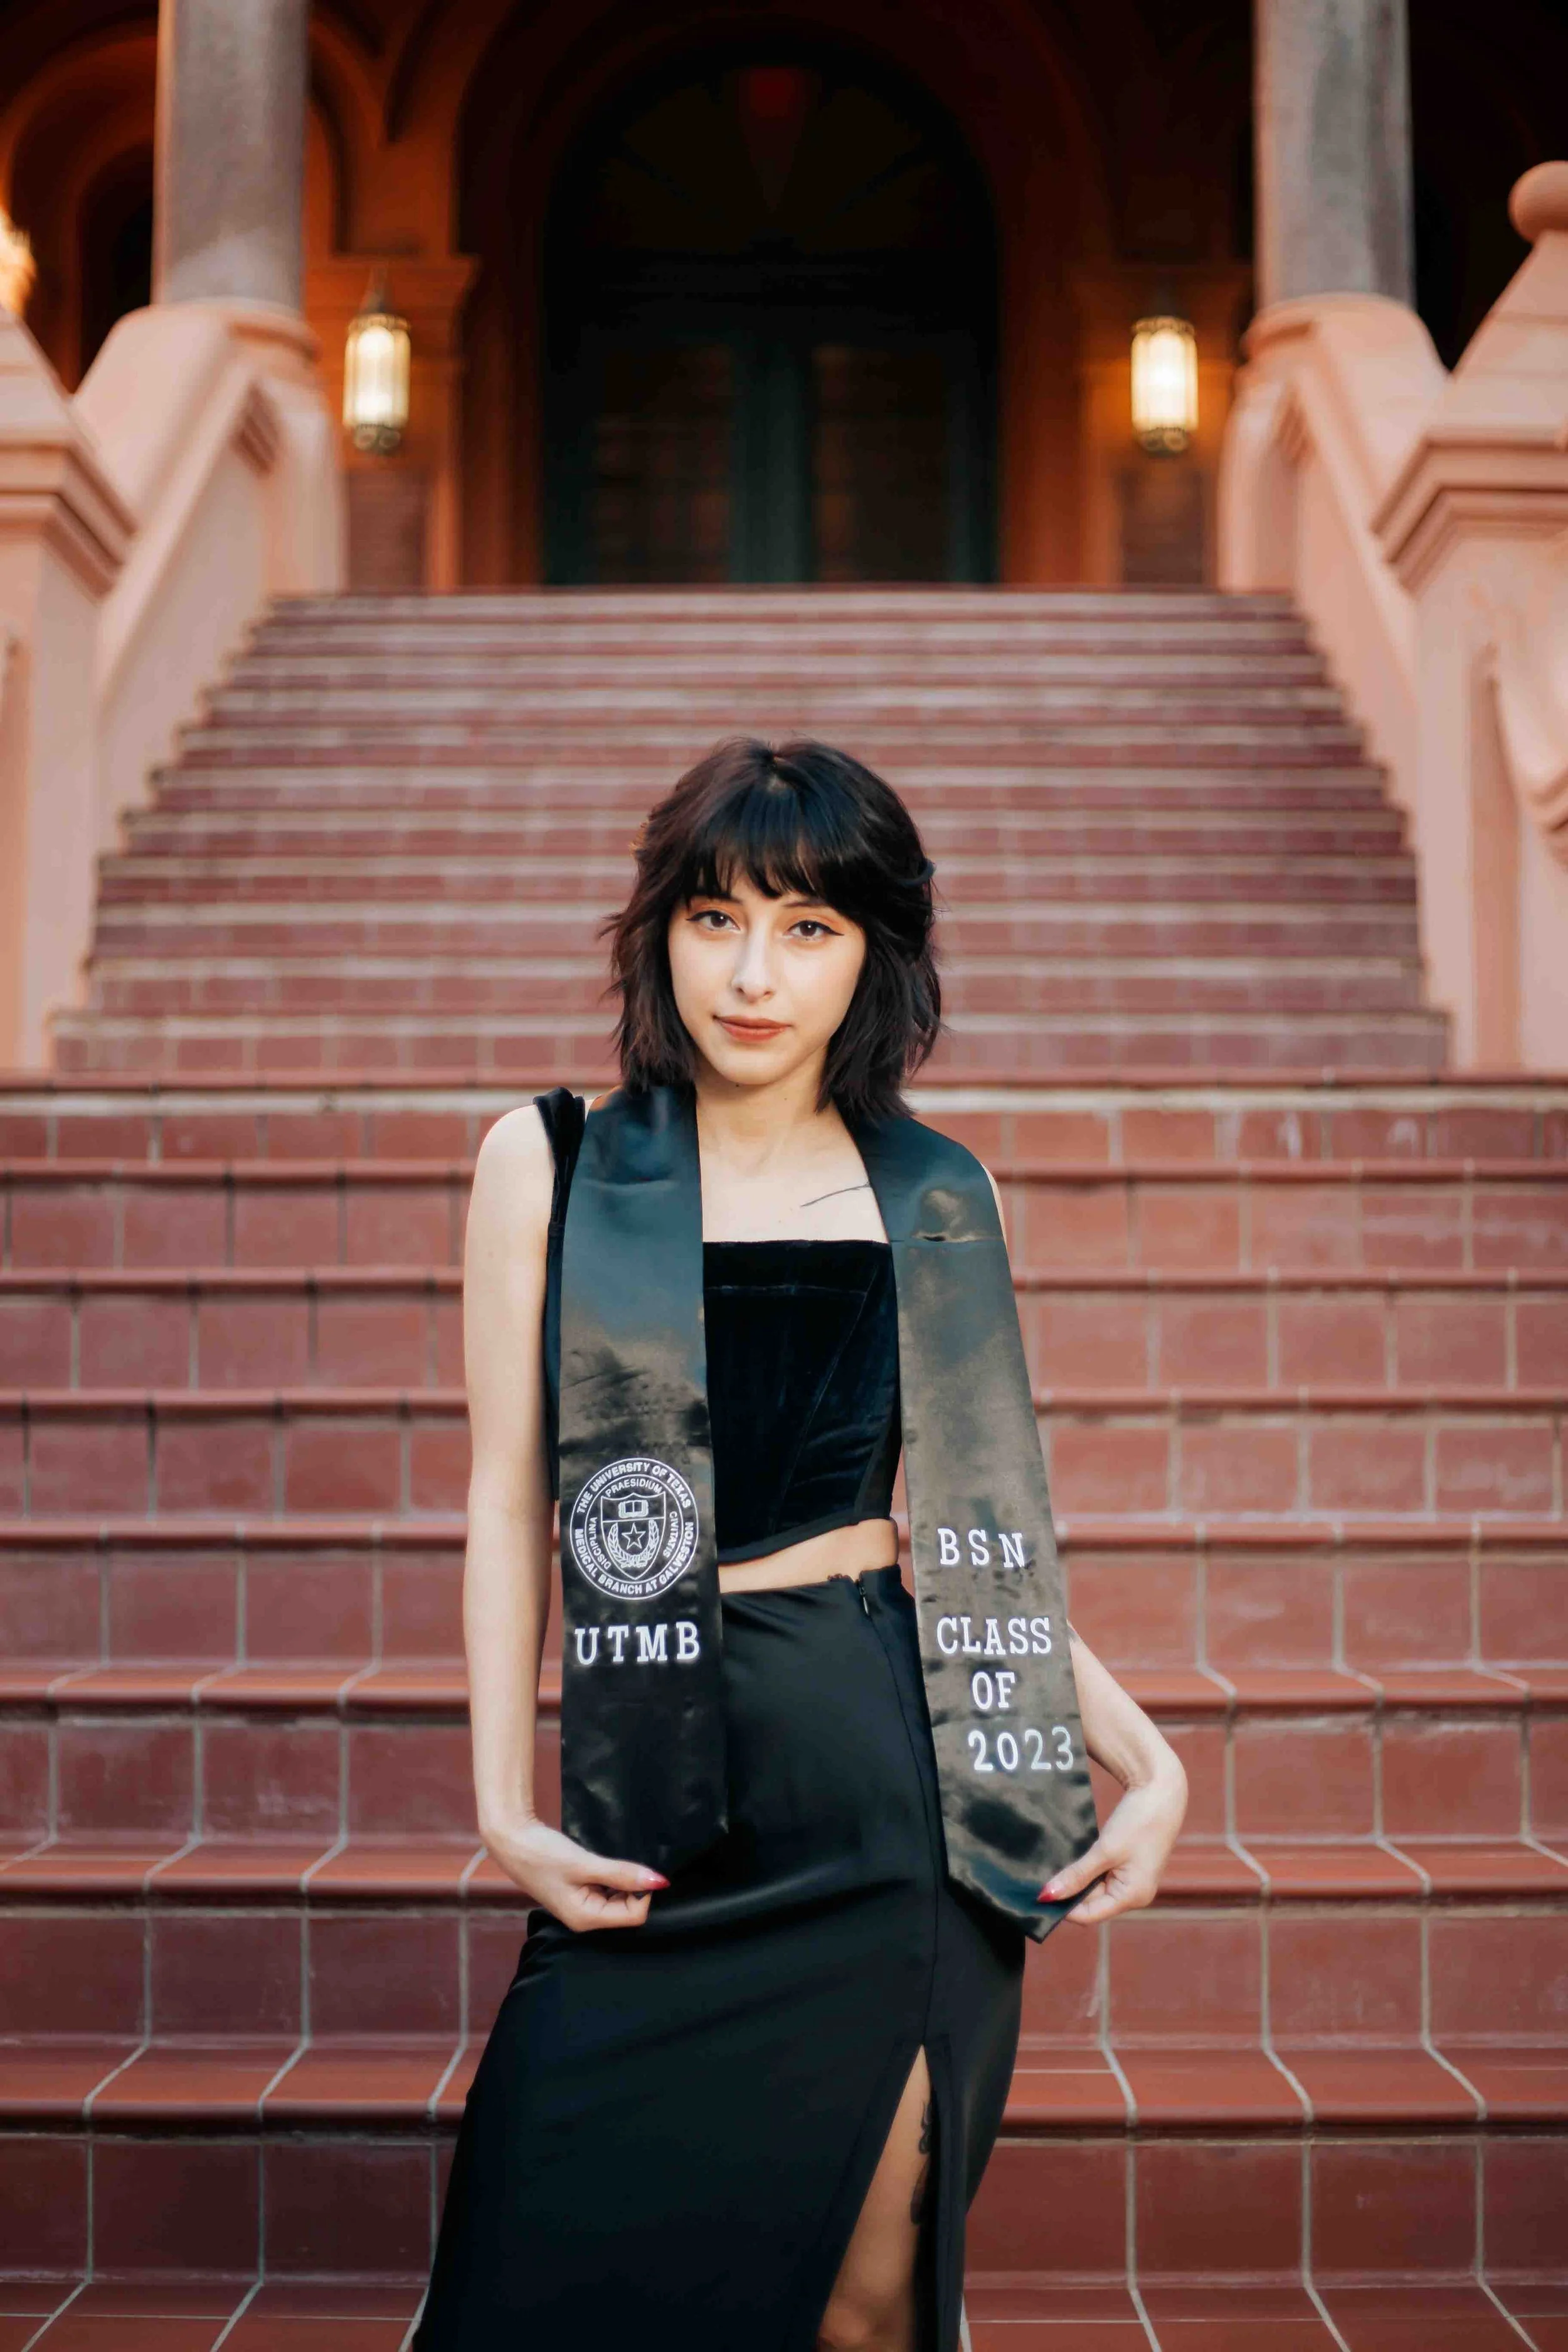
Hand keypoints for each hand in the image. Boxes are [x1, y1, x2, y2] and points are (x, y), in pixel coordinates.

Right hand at [482, 1813, 668, 1931]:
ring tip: (609, 1862)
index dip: (643, 1892)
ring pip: (619, 1899)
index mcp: (586, 1919)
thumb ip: (622, 1874)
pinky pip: (608, 1890)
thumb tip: (660, 1881)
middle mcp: (586, 1919)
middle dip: (633, 1886)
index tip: (636, 1867)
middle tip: (620, 1862)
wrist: (512, 1840)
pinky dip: (612, 1877)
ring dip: (623, 1881)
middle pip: (628, 1910)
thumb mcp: (584, 1863)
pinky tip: (603, 1863)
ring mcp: (582, 1906)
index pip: (635, 1916)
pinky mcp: (579, 1893)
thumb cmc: (542, 1854)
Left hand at [1040, 1760, 1187, 1925]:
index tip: (1038, 1895)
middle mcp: (1134, 1895)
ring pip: (1095, 1889)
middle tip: (1040, 1878)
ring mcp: (1133, 1881)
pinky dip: (1087, 1871)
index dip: (1063, 1908)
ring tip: (1053, 1868)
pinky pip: (1102, 1876)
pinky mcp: (1129, 1867)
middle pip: (1092, 1903)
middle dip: (1069, 1892)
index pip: (1089, 1915)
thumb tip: (1048, 1895)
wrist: (1161, 1792)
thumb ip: (1077, 1875)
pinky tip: (1072, 1860)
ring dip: (1076, 1880)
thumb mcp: (1104, 1850)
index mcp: (1132, 1897)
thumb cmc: (1139, 1822)